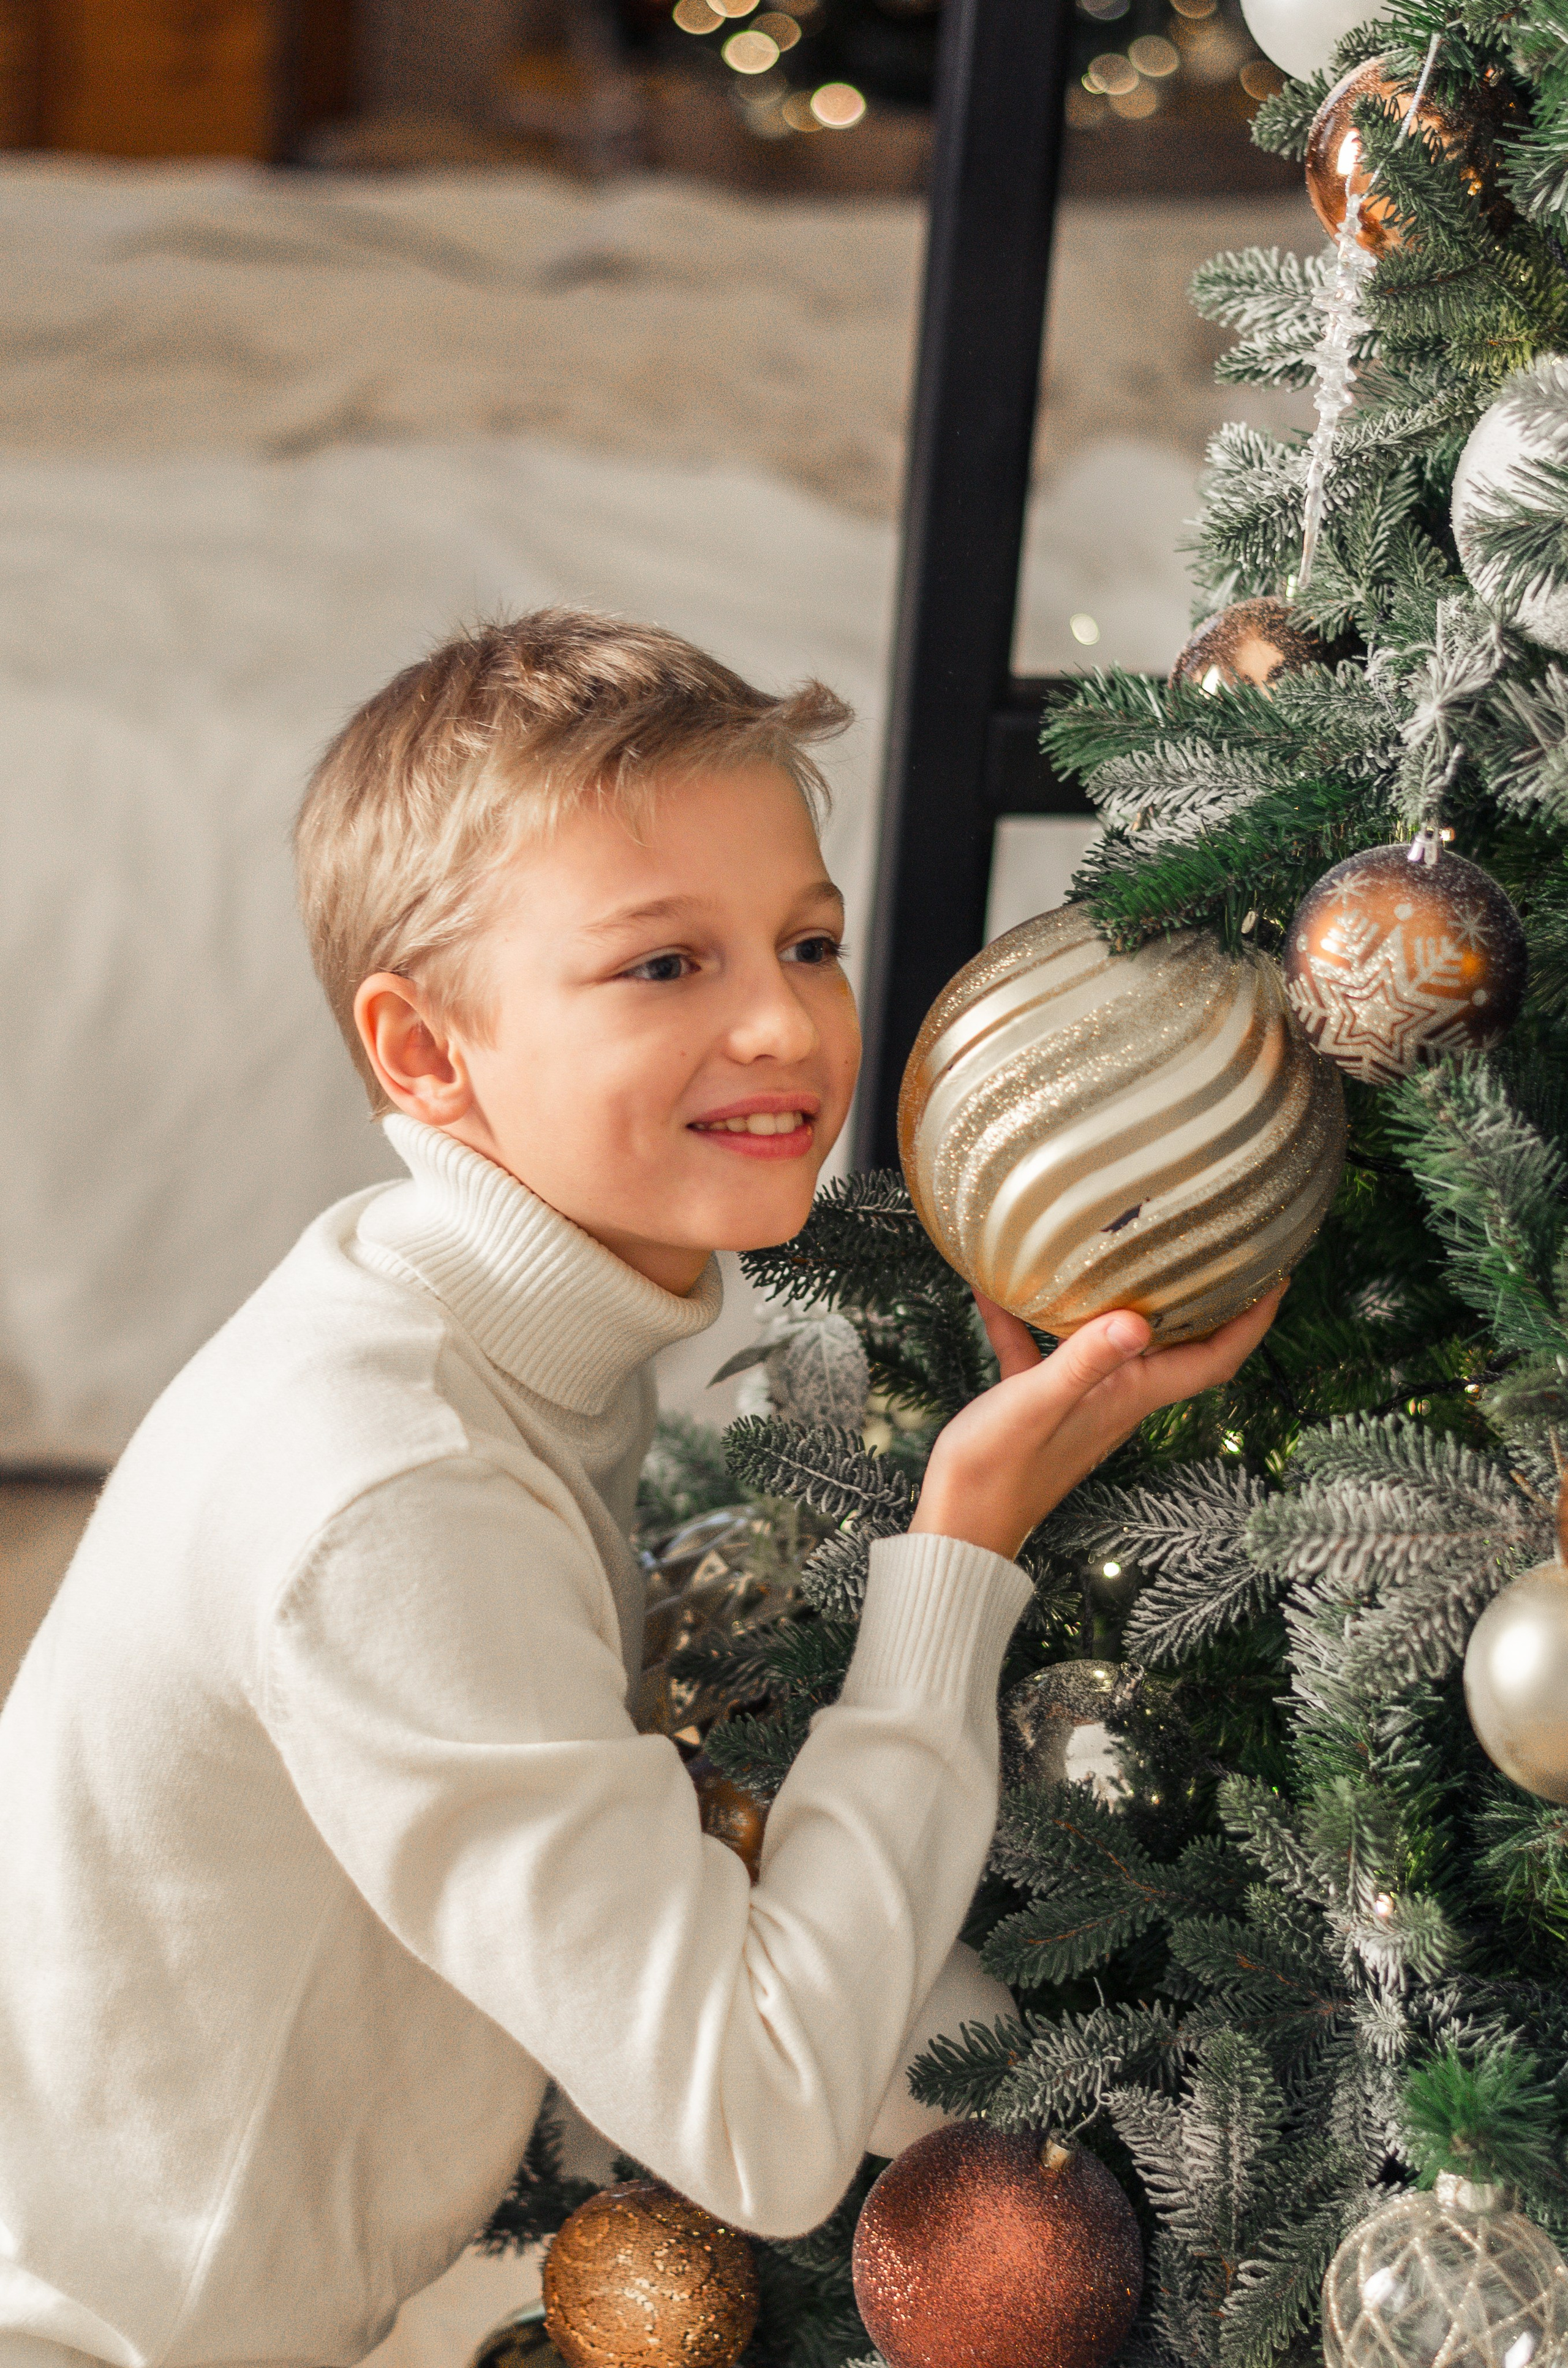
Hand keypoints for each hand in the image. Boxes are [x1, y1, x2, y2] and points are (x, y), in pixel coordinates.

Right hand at [908, 1284, 1285, 1561]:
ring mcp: (1079, 1401)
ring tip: (1132, 1251)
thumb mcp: (1037, 1405)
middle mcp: (1116, 1397)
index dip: (1251, 1320)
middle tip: (1219, 1247)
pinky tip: (995, 1288)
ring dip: (1127, 1300)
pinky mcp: (1038, 1403)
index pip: (1213, 1360)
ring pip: (1116, 1342)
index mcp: (1128, 1397)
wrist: (955, 1528)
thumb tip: (1137, 1320)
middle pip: (1180, 1345)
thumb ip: (1084, 1361)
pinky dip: (1028, 1322)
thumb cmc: (995, 1472)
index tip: (1275, 1274)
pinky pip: (1042, 1351)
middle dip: (1206, 1300)